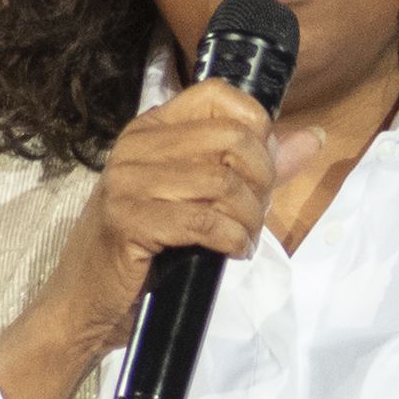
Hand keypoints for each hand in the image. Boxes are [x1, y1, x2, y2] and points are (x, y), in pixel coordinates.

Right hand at [0, 86, 325, 398]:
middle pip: (231, 139)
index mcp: (152, 129)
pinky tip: (232, 253)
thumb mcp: (200, 200)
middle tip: (254, 216)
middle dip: (261, 182)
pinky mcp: (128, 220)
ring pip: (223, 183)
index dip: (256, 128)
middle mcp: (136, 145)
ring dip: (248, 219)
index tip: (260, 171)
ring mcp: (128, 181)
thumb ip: (256, 168)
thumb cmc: (143, 253)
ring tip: (242, 239)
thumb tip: (314, 138)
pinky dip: (232, 240)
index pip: (218, 94)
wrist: (83, 304)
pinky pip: (204, 221)